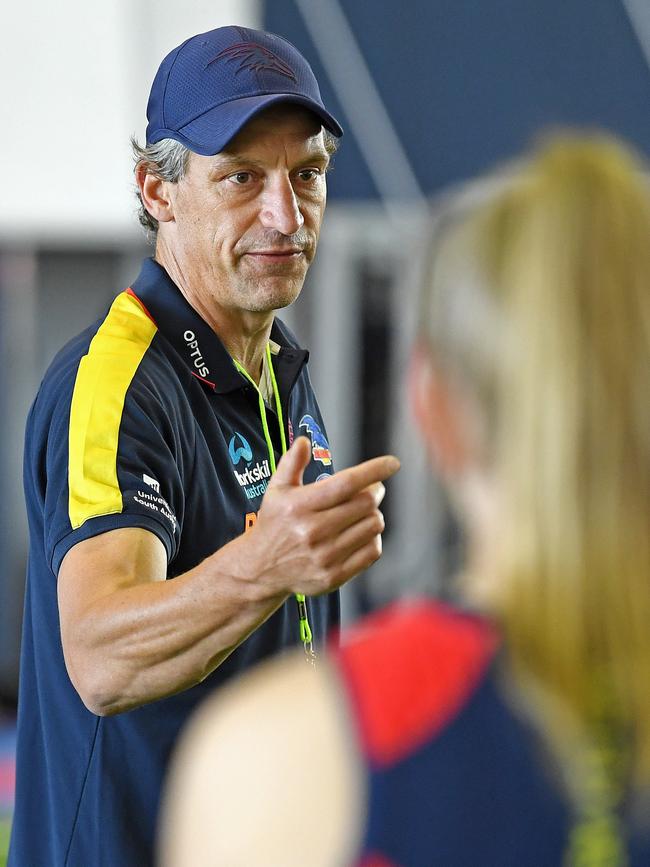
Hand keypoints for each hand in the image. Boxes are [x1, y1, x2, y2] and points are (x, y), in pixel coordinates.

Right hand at [247, 437, 399, 595]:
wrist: (261, 569)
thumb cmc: (274, 524)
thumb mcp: (276, 491)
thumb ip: (290, 463)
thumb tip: (304, 441)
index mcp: (299, 506)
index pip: (346, 483)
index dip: (373, 471)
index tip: (392, 463)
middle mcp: (312, 531)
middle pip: (366, 503)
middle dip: (375, 490)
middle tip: (372, 488)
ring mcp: (325, 556)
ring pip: (373, 525)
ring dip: (374, 514)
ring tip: (362, 512)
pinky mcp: (334, 576)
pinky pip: (372, 551)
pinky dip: (373, 538)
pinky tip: (360, 533)